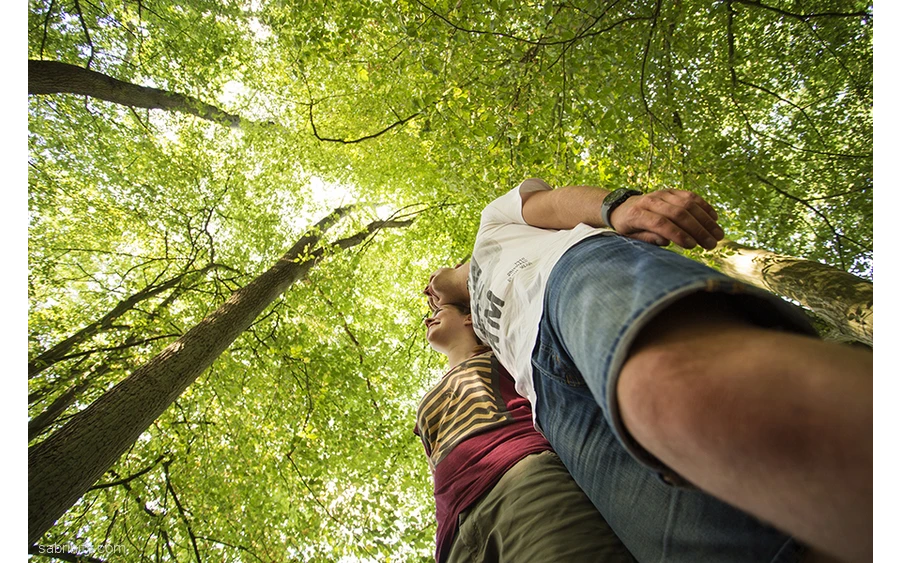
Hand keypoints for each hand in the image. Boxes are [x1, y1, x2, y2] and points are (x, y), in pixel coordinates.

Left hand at [609, 189, 724, 249]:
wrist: (622, 206)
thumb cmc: (628, 227)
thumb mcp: (631, 238)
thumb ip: (648, 239)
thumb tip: (667, 240)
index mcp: (637, 214)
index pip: (661, 223)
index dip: (678, 234)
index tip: (692, 246)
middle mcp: (650, 200)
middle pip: (678, 213)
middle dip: (697, 229)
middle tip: (711, 244)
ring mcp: (662, 193)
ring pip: (687, 203)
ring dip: (705, 220)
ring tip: (718, 235)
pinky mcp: (671, 190)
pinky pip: (690, 196)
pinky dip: (704, 206)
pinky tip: (714, 218)